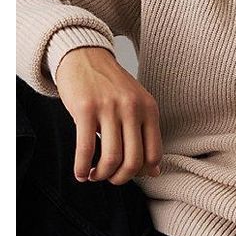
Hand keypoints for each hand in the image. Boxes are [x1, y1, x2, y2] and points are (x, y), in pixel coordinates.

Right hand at [55, 47, 162, 184]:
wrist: (85, 57)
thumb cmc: (111, 86)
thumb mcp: (136, 105)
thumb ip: (146, 136)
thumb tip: (155, 172)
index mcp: (149, 109)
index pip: (154, 153)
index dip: (141, 172)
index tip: (128, 174)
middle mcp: (133, 108)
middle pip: (133, 160)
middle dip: (120, 178)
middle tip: (109, 178)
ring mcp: (109, 108)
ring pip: (111, 158)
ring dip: (101, 175)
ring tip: (93, 175)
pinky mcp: (85, 109)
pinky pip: (86, 149)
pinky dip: (82, 168)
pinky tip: (80, 173)